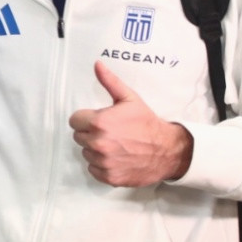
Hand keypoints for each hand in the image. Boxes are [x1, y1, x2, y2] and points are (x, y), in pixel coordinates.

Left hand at [69, 61, 192, 186]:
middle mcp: (98, 143)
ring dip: (96, 150)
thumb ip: (109, 82)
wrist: (167, 150)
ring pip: (86, 153)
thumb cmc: (146, 123)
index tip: (98, 120)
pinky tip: (116, 158)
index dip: (86, 119)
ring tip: (115, 145)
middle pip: (79, 137)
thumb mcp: (129, 99)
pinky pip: (93, 170)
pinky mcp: (108, 177)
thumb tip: (97, 64)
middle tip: (109, 132)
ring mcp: (103, 162)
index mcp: (99, 122)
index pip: (74, 121)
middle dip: (90, 133)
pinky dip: (101, 165)